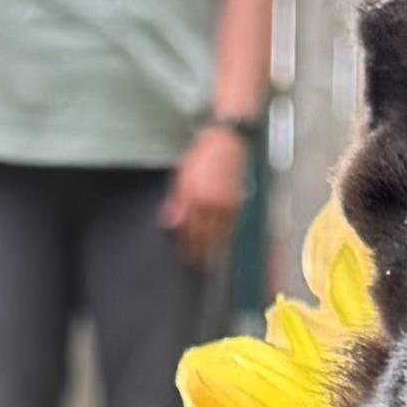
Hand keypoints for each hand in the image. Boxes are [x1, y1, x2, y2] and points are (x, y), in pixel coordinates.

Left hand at [161, 124, 251, 261]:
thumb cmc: (201, 157)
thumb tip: (169, 223)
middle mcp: (210, 204)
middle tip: (193, 263)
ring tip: (206, 259)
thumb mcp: (181, 178)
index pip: (187, 230)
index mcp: (193, 196)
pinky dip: (223, 238)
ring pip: (218, 237)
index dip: (185, 245)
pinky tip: (219, 243)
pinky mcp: (237, 204)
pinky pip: (229, 229)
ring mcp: (225, 205)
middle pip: (202, 238)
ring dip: (211, 250)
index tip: (182, 254)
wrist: (226, 142)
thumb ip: (175, 202)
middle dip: (197, 253)